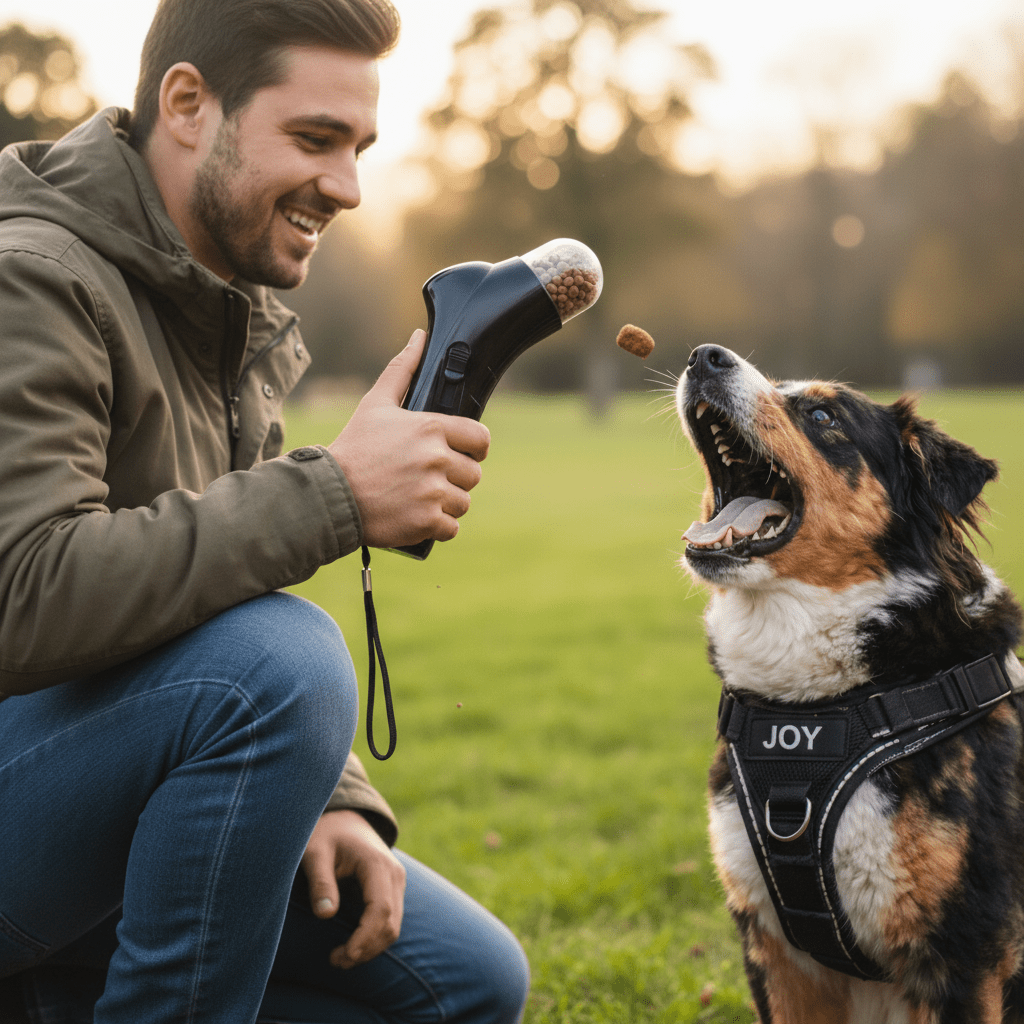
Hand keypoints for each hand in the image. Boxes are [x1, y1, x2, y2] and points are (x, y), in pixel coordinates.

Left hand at [300, 809, 406, 968]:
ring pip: (393, 926)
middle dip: (366, 949)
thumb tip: (325, 914)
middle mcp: (394, 874)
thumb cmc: (326, 833)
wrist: (344, 817)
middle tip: (334, 960)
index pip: (380, 910)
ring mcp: (396, 882)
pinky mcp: (392, 888)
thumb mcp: (315, 852)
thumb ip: (320, 881)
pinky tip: (351, 945)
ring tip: (339, 957)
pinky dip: (374, 938)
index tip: (343, 955)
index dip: (364, 938)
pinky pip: (390, 920)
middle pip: (391, 924)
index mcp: (377, 864)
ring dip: (370, 948)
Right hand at [328, 329, 490, 547]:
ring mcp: (433, 492)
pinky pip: (452, 527)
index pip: (480, 439)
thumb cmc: (353, 448)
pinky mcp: (427, 522)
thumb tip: (420, 337)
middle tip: (426, 478)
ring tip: (418, 497)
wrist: (329, 495)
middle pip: (473, 474)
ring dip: (446, 503)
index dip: (473, 448)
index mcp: (431, 428)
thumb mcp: (376, 404)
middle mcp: (437, 459)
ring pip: (463, 502)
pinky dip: (437, 527)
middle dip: (454, 478)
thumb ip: (402, 370)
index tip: (460, 453)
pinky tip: (417, 517)